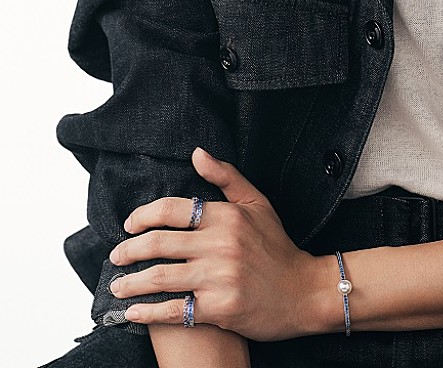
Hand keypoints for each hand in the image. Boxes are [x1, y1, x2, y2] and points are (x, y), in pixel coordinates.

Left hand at [107, 147, 327, 339]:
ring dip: (132, 282)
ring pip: (161, 277)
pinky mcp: (219, 308)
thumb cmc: (277, 247)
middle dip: (129, 250)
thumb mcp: (257, 203)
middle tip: (116, 255)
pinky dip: (148, 311)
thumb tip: (197, 153)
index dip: (143, 216)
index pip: (172, 209)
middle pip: (159, 243)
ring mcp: (219, 277)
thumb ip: (225, 176)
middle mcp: (221, 244)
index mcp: (227, 216)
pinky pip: (174, 310)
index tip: (129, 225)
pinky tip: (133, 311)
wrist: (303, 291)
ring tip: (118, 285)